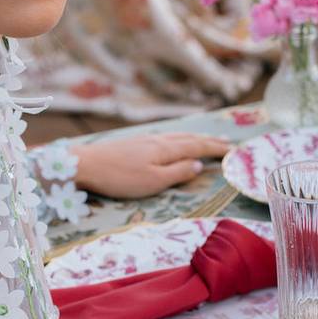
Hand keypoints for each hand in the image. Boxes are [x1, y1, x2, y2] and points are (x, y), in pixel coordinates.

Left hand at [71, 133, 229, 199]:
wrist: (85, 164)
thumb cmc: (119, 177)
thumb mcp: (153, 181)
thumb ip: (177, 173)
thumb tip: (197, 165)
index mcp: (166, 150)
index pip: (197, 147)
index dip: (215, 149)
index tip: (232, 150)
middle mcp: (158, 141)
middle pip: (189, 139)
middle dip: (208, 141)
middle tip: (226, 142)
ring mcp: (144, 140)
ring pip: (176, 137)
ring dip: (194, 138)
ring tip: (205, 139)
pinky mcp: (133, 143)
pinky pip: (165, 138)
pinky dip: (178, 139)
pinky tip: (173, 141)